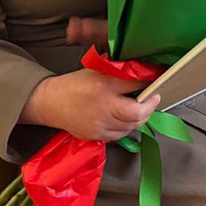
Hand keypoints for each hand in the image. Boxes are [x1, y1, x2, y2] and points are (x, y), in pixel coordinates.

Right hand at [20, 15, 159, 139]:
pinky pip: (120, 135)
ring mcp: (100, 124)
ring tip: (143, 108)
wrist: (51, 103)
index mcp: (104, 85)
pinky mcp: (96, 136)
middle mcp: (103, 106)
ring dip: (141, 117)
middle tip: (153, 98)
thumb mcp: (96, 71)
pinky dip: (127, 127)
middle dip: (150, 106)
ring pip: (131, 126)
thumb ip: (118, 72)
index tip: (155, 81)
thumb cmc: (75, 84)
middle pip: (137, 112)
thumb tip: (141, 69)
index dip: (148, 83)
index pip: (135, 84)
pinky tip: (127, 119)